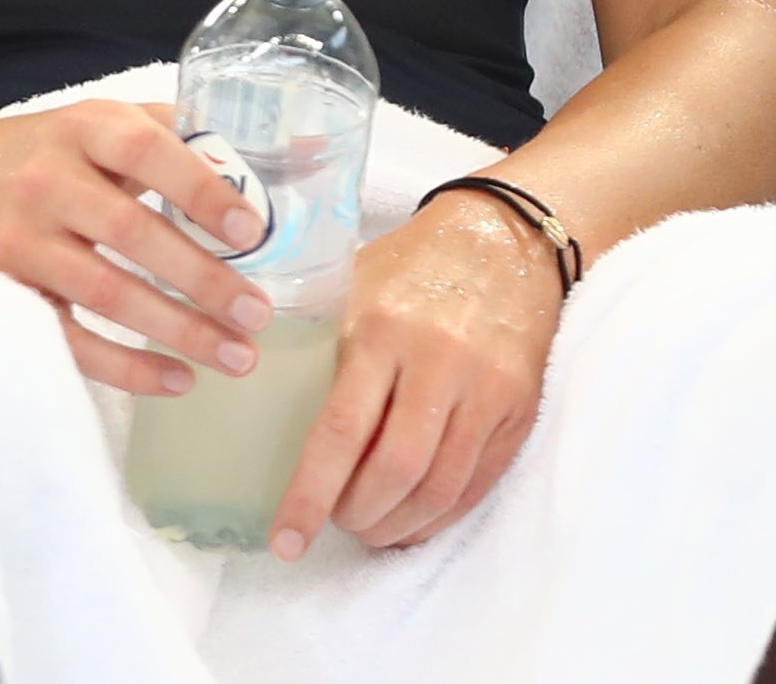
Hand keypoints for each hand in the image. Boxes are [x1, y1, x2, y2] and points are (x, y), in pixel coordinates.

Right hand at [0, 100, 272, 397]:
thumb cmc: (46, 153)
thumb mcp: (101, 125)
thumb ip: (180, 134)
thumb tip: (287, 157)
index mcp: (82, 129)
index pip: (143, 149)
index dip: (199, 188)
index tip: (252, 230)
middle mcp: (47, 180)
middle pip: (130, 232)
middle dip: (202, 279)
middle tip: (258, 314)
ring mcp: (21, 239)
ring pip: (105, 291)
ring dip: (177, 329)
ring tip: (237, 357)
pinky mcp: (7, 292)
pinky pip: (69, 338)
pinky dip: (125, 366)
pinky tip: (176, 380)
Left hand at [269, 187, 564, 557]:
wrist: (504, 236)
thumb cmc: (411, 262)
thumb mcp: (349, 283)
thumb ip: (313, 338)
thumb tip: (255, 399)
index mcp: (381, 328)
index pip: (340, 431)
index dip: (310, 496)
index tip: (284, 540)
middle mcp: (438, 361)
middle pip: (395, 471)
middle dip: (357, 516)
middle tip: (334, 524)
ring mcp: (486, 388)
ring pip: (440, 488)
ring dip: (399, 527)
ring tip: (370, 530)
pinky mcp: (520, 407)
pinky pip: (477, 483)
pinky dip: (441, 516)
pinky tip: (413, 522)